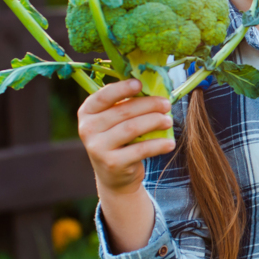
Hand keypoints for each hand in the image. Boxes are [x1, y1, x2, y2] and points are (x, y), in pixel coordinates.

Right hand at [77, 78, 175, 195]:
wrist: (114, 175)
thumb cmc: (119, 139)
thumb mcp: (115, 121)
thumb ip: (126, 104)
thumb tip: (154, 87)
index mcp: (87, 112)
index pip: (103, 96)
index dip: (122, 88)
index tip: (140, 84)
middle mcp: (88, 129)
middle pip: (123, 112)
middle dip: (149, 105)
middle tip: (166, 105)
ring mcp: (98, 148)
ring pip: (132, 128)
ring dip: (155, 122)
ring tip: (169, 121)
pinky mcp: (112, 164)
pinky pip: (140, 149)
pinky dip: (158, 145)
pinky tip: (170, 143)